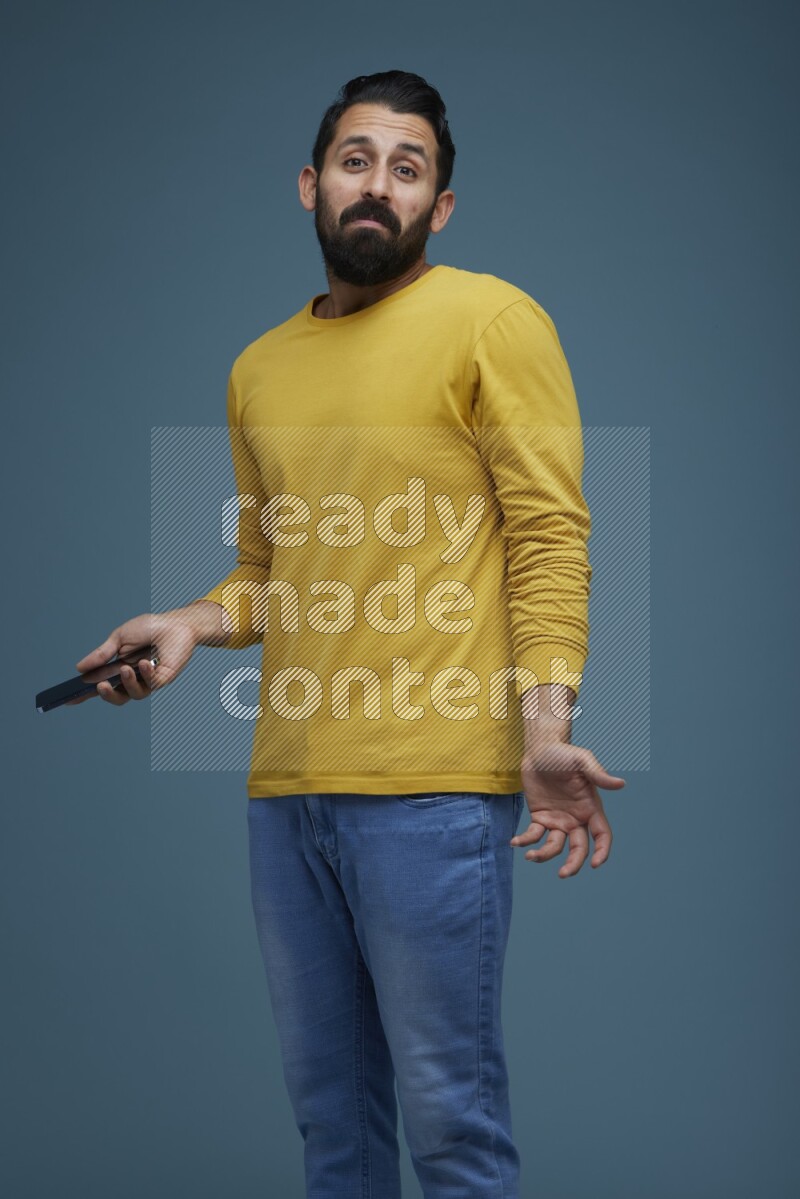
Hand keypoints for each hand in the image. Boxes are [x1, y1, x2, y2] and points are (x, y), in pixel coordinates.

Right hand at [67, 610, 200, 706]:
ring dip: (127, 683)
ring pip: (132, 694)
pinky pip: (150, 684)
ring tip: (126, 669)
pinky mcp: (162, 680)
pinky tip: (145, 662)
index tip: (67, 699)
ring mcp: (147, 681)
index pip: (99, 684)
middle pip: (115, 696)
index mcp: (118, 668)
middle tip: (100, 686)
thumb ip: (102, 654)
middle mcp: (132, 678)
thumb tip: (79, 668)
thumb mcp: (119, 638)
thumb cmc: (149, 628)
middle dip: (106, 694)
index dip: (83, 694)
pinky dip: (145, 674)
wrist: (176, 624)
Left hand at [510, 742, 624, 877]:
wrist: (539, 748)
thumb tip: (621, 784)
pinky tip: (515, 842)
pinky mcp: (539, 817)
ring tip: (530, 855)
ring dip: (544, 855)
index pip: (602, 835)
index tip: (596, 864)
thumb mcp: (582, 761)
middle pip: (579, 849)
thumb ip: (598, 774)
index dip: (602, 851)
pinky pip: (533, 835)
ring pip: (554, 846)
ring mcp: (557, 820)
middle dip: (573, 864)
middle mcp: (575, 818)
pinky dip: (525, 841)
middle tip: (562, 874)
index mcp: (590, 807)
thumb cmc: (563, 753)